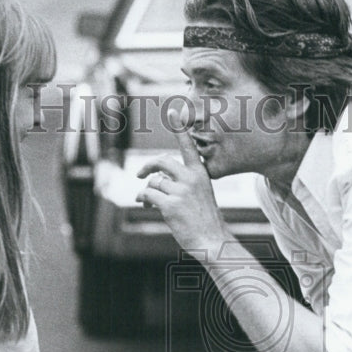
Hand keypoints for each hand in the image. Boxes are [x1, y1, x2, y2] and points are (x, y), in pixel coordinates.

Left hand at [135, 111, 230, 250]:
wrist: (212, 240)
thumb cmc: (204, 219)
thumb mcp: (199, 195)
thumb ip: (182, 183)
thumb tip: (156, 178)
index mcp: (200, 174)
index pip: (188, 146)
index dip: (180, 128)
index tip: (174, 111)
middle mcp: (191, 178)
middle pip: (162, 162)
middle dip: (147, 166)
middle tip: (139, 174)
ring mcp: (181, 191)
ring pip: (153, 182)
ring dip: (146, 191)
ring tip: (148, 201)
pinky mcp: (170, 205)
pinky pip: (148, 194)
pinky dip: (142, 199)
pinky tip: (145, 205)